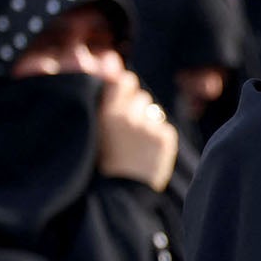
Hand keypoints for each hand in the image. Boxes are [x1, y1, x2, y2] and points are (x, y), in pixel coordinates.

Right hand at [96, 70, 178, 191]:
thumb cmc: (102, 164)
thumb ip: (104, 100)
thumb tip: (113, 65)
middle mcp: (129, 116)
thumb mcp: (94, 130)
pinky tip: (147, 153)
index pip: (125, 80)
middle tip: (129, 130)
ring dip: (148, 121)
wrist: (120, 196)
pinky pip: (164, 127)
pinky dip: (159, 137)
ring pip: (153, 111)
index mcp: (108, 113)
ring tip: (137, 143)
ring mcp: (149, 127)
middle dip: (137, 108)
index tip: (123, 96)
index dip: (126, 87)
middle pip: (141, 96)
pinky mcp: (166, 138)